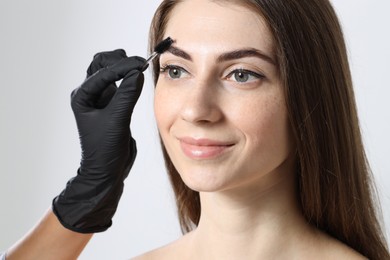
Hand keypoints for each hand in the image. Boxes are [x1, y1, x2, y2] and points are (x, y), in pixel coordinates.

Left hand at [53, 49, 145, 232]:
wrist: (106, 170)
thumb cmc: (105, 149)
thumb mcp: (117, 120)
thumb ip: (127, 95)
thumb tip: (137, 73)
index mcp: (83, 97)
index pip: (103, 72)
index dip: (123, 66)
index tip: (142, 64)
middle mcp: (89, 95)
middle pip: (101, 65)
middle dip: (119, 60)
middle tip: (139, 64)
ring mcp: (100, 99)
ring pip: (108, 72)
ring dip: (122, 67)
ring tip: (139, 68)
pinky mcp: (111, 104)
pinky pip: (118, 84)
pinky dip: (128, 78)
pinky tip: (138, 79)